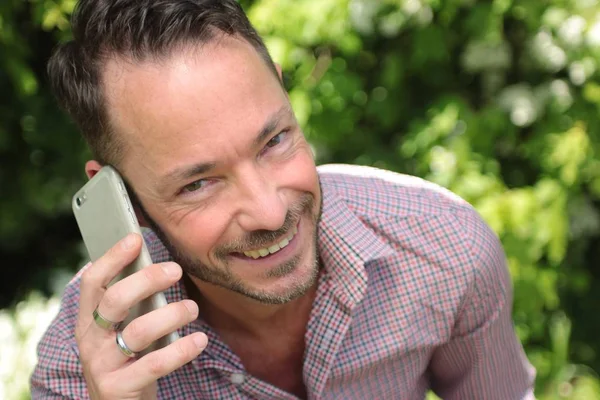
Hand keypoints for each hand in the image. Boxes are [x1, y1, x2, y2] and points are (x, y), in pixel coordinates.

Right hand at [75, 233, 207, 398]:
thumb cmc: (127, 359)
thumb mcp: (121, 330)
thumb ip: (132, 303)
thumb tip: (156, 264)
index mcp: (88, 320)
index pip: (93, 282)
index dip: (112, 258)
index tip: (135, 238)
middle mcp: (90, 340)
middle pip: (115, 300)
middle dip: (147, 280)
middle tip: (176, 270)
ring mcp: (102, 365)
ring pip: (138, 331)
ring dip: (171, 314)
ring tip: (192, 308)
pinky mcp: (119, 388)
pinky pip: (155, 364)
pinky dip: (181, 350)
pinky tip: (200, 340)